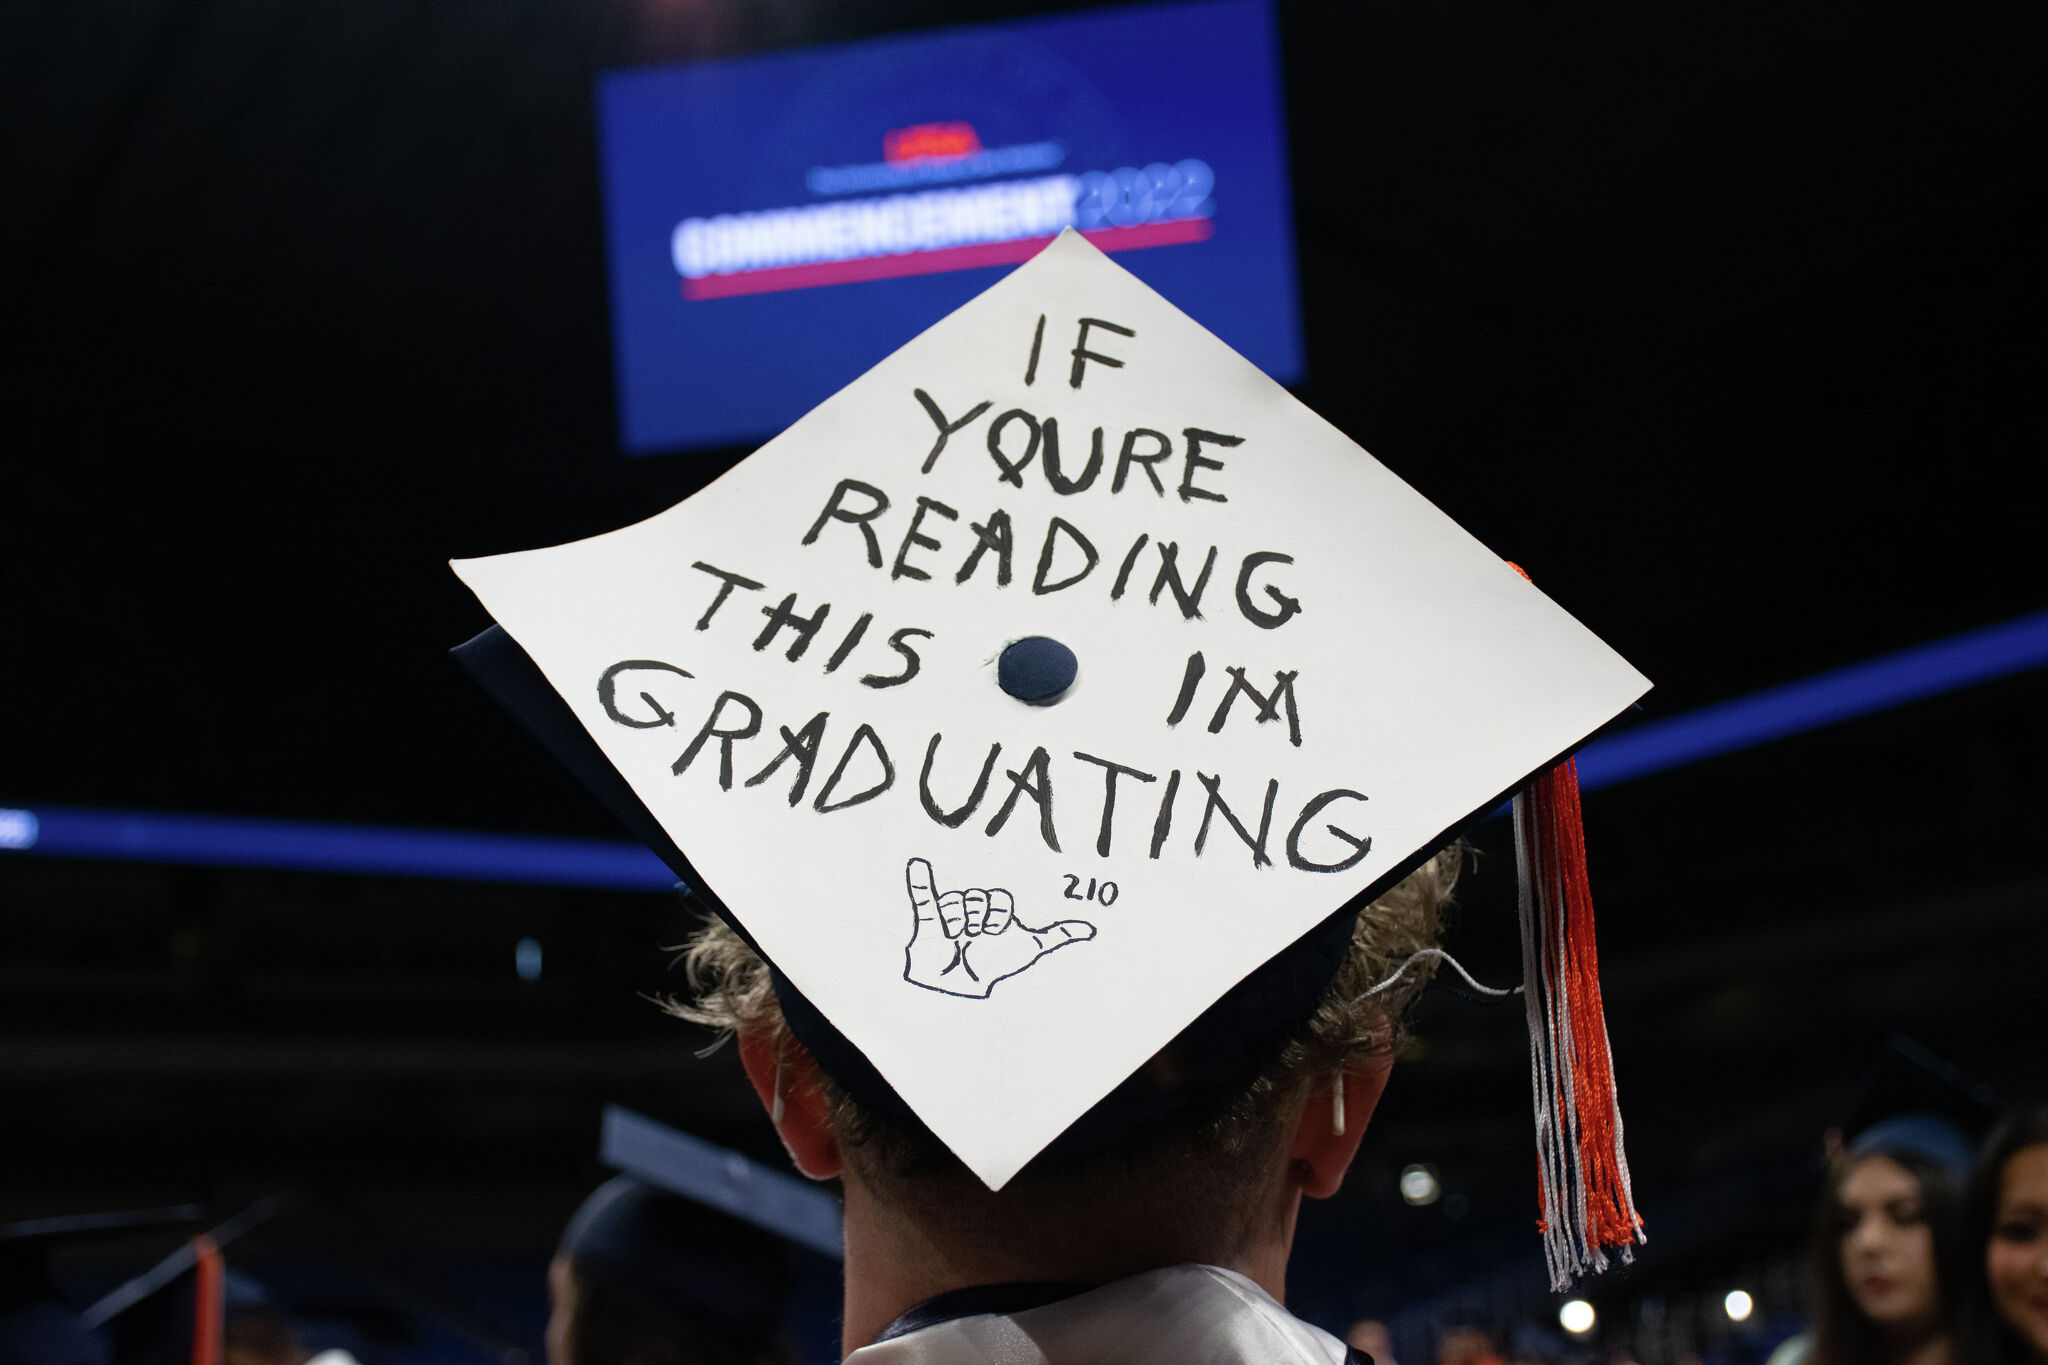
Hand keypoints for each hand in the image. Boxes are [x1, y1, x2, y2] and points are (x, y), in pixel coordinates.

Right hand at [902, 857, 1095, 998]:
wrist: (964, 988)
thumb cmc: (997, 965)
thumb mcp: (1031, 949)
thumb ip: (1058, 936)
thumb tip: (1091, 929)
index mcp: (992, 908)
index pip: (999, 896)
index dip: (1000, 915)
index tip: (997, 933)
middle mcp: (971, 907)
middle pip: (978, 897)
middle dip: (980, 920)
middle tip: (976, 937)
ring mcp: (948, 913)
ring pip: (955, 903)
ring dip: (958, 925)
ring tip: (956, 940)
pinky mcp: (927, 921)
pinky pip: (922, 896)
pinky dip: (919, 881)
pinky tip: (917, 865)